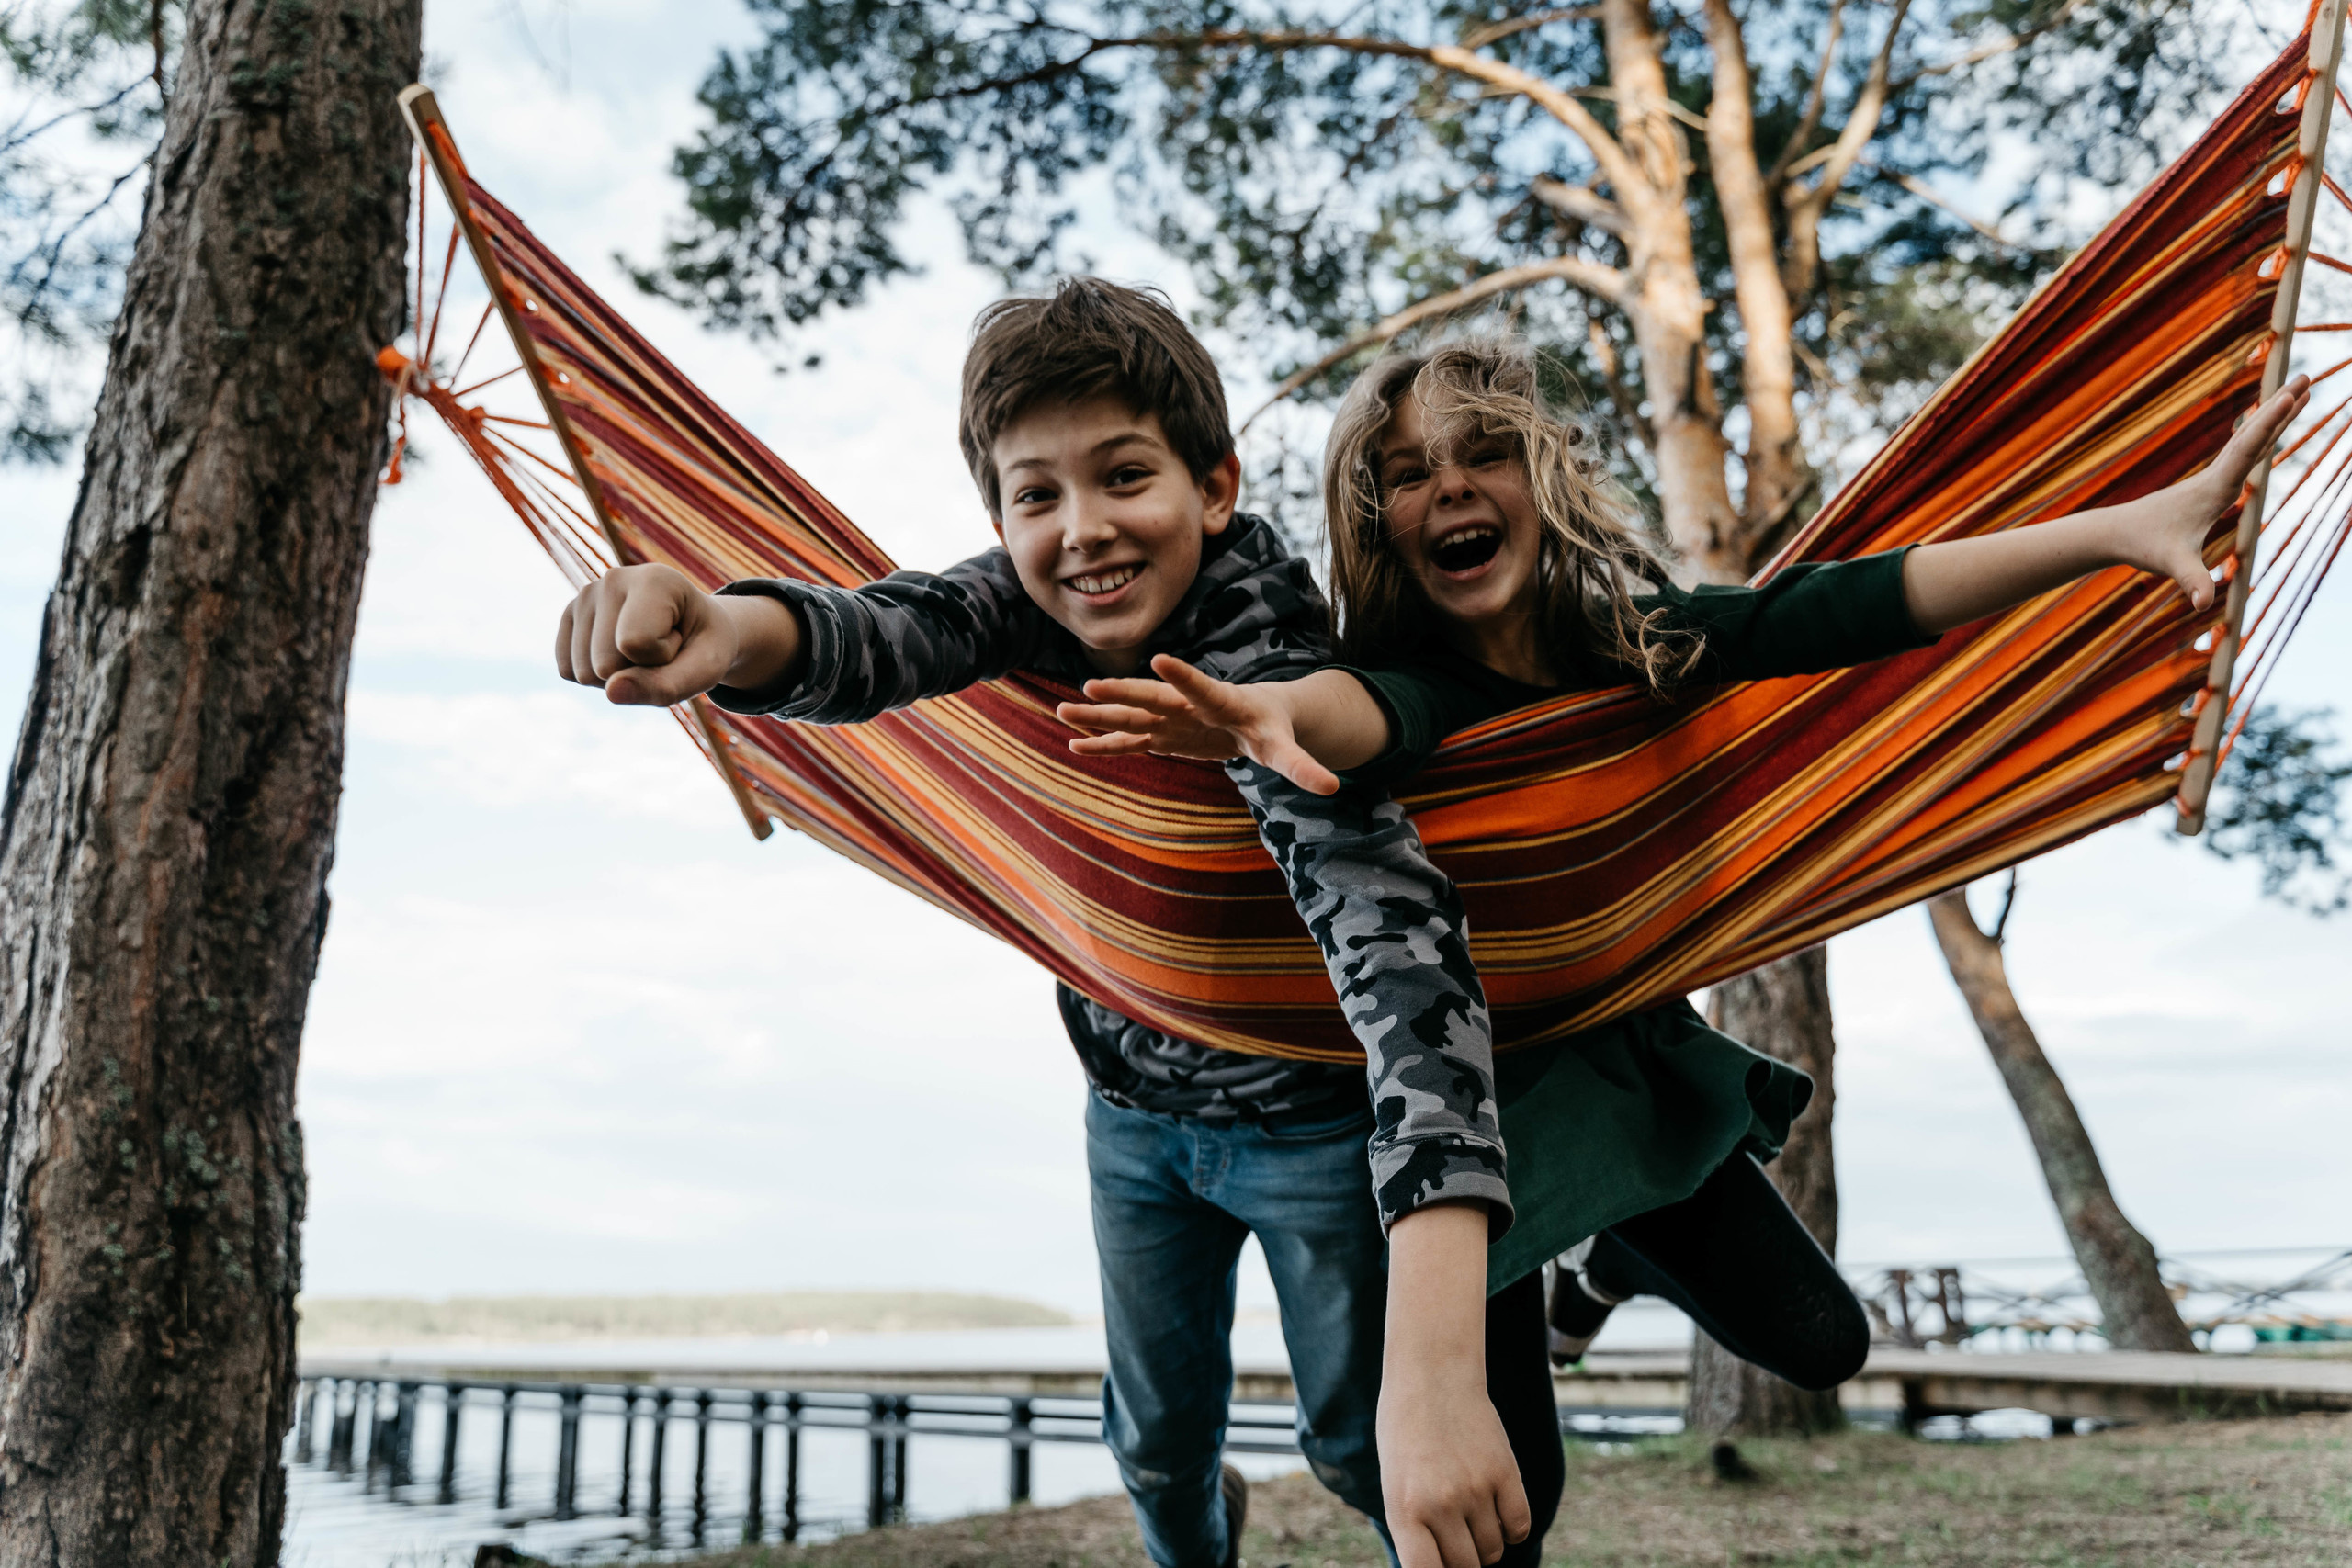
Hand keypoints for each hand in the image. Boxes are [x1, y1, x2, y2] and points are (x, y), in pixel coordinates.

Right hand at [555, 563, 794, 705]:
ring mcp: (586, 595)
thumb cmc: (703, 647)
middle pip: (605, 665)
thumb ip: (665, 685)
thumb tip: (611, 692)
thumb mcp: (703, 671)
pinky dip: (597, 677)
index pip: (635, 644)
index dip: (662, 658)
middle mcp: (613, 579)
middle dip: (639, 670)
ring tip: (645, 648)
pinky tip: (619, 652)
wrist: (693, 627)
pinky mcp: (569, 615)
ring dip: (618, 675)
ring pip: (584, 673)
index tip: (680, 637)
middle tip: (664, 646)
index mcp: (655, 579)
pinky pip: (567, 671)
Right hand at [1054, 654, 1342, 794]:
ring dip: (1099, 715)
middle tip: (1091, 685)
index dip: (1184, 675)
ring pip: (1130, 715)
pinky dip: (1103, 743)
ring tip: (1061, 711)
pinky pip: (1127, 739)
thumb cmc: (1273, 727)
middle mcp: (1189, 705)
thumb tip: (1334, 786)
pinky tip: (1074, 746)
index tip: (1161, 657)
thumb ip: (1304, 766)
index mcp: (1223, 701)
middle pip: (1153, 696)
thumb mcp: (1288, 748)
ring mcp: (1170, 719)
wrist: (1256, 715)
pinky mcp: (1160, 734)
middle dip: (1123, 692)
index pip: (1203, 687)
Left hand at [1378, 1350, 1529, 1567]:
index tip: (1443, 1564)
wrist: (1431, 1377)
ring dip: (1486, 1543)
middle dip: (1462, 1559)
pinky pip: (1519, 1526)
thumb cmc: (1406, 1436)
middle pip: (1466, 1565)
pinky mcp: (1505, 1472)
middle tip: (1456, 1536)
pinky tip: (1498, 1512)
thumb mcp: (1396, 1485)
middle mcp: (1440, 1504)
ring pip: (1493, 1550)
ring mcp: (1475, 1489)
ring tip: (1472, 1515)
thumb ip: (1416, 1530)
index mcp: (1403, 1510)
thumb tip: (1443, 1567)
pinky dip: (1512, 1528)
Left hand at [2113, 374, 2309, 610]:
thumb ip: (2191, 581)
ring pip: (2249, 441)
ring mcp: (2212, 479)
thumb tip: (2202, 604)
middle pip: (2254, 434)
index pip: (2248, 449)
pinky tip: (2269, 430)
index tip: (2292, 394)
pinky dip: (2260, 436)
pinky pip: (2242, 453)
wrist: (2115, 533)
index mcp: (2214, 488)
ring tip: (2298, 391)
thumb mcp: (2173, 565)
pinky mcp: (2209, 485)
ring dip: (2275, 416)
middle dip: (2282, 406)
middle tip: (2308, 375)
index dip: (2271, 423)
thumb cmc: (2144, 547)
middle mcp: (2215, 476)